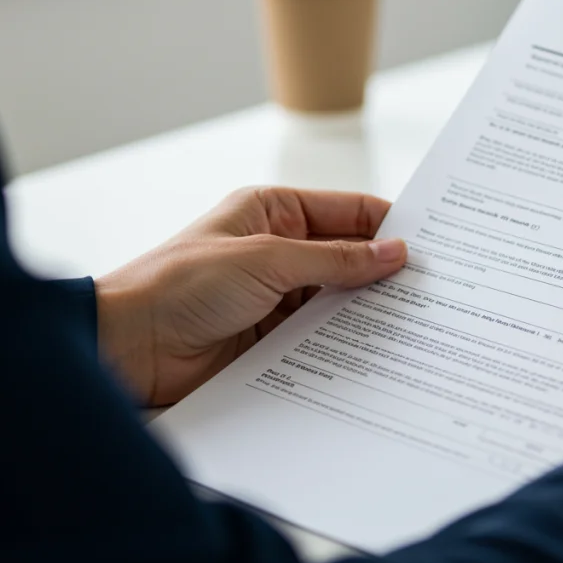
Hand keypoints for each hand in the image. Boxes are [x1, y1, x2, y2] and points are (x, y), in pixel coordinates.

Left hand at [95, 187, 406, 405]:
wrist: (128, 348)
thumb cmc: (180, 286)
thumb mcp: (267, 259)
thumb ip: (335, 259)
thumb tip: (393, 253)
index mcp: (273, 212)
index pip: (348, 211)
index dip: (389, 225)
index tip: (432, 243)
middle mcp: (279, 251)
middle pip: (350, 258)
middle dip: (386, 272)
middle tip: (434, 288)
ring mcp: (278, 298)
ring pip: (340, 301)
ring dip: (370, 311)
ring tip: (416, 322)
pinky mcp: (274, 340)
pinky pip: (323, 337)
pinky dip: (348, 343)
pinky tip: (379, 351)